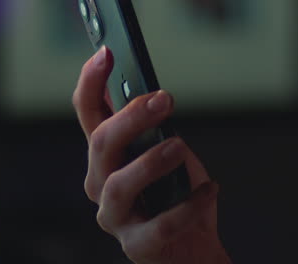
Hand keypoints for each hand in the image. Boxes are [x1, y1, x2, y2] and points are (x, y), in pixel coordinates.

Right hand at [73, 48, 231, 263]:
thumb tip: (154, 95)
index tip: (106, 52)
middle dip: (132, 116)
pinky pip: (160, 224)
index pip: (87, 112)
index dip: (90, 81)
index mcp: (104, 154)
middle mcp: (100, 183)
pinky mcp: (138, 245)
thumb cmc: (175, 192)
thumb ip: (153, 127)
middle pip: (101, 144)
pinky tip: (210, 188)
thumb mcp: (165, 149)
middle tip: (166, 99)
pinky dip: (188, 204)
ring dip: (150, 161)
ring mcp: (115, 217)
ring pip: (119, 185)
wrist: (191, 246)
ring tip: (178, 145)